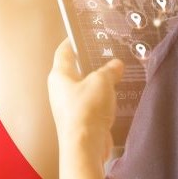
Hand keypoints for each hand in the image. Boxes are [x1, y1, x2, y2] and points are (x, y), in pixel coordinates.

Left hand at [48, 40, 124, 159]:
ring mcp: (69, 106)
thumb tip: (116, 65)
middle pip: (76, 70)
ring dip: (100, 83)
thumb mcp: (102, 81)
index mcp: (59, 75)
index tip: (81, 33)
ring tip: (118, 75)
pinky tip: (118, 97)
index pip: (63, 51)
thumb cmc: (86, 108)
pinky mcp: (80, 120)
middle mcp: (60, 90)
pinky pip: (93, 104)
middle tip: (109, 54)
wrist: (85, 145)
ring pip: (86, 88)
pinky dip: (104, 100)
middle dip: (92, 63)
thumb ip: (109, 70)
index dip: (72, 41)